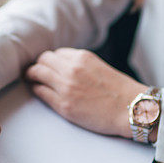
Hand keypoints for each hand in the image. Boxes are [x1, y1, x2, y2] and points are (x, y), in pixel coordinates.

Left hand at [23, 48, 147, 137]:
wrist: (132, 108)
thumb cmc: (120, 91)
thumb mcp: (99, 67)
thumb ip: (81, 64)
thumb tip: (63, 66)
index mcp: (82, 57)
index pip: (55, 53)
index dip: (49, 60)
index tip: (46, 65)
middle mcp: (71, 69)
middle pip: (42, 61)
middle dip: (37, 65)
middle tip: (33, 71)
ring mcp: (66, 87)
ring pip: (37, 74)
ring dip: (31, 75)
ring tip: (30, 79)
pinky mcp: (64, 105)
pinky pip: (41, 92)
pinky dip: (36, 89)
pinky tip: (37, 90)